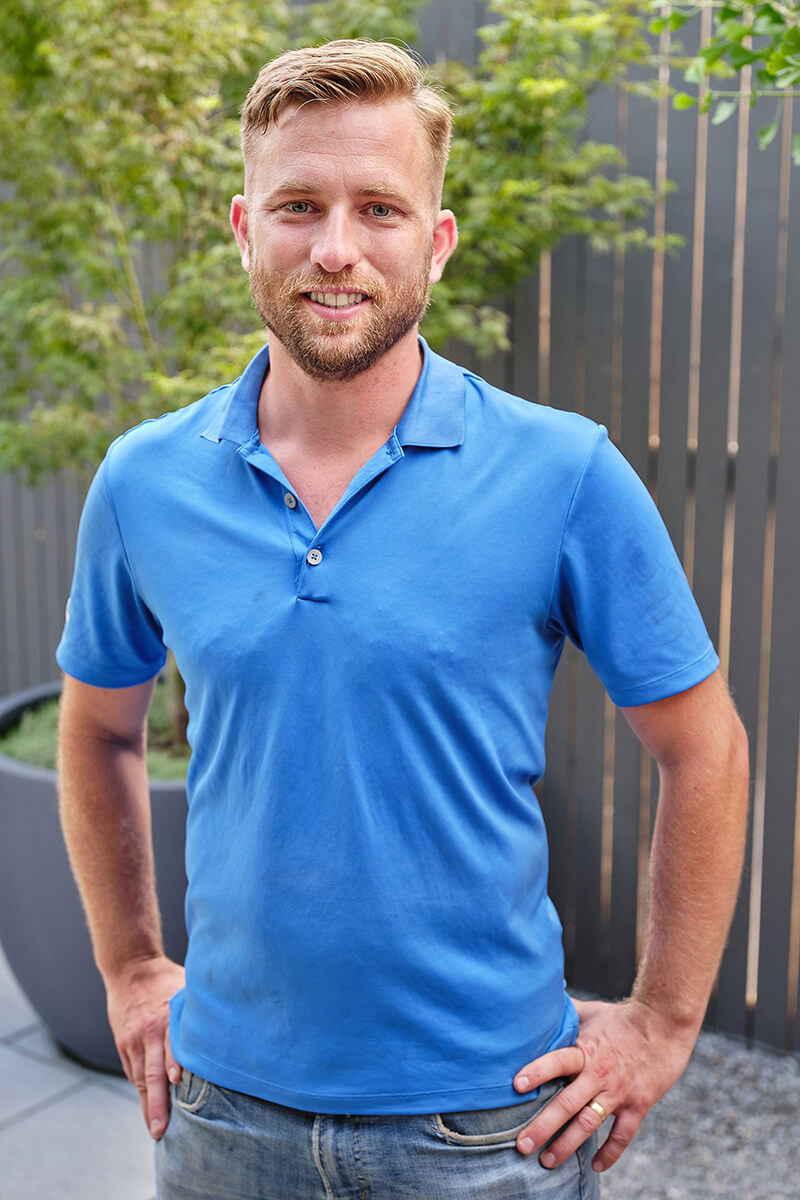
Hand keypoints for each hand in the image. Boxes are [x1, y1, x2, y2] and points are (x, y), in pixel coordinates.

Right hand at [105, 954, 184, 1139]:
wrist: (130, 968)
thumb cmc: (166, 978)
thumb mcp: (185, 986)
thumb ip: (199, 1008)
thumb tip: (227, 1023)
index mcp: (166, 1016)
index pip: (171, 1043)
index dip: (175, 1062)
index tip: (179, 1084)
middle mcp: (148, 1032)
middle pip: (153, 1072)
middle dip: (157, 1103)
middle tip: (161, 1129)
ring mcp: (133, 1041)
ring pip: (141, 1078)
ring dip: (148, 1105)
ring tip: (156, 1129)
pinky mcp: (123, 1044)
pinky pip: (133, 1072)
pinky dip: (142, 1091)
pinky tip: (148, 1108)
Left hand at [512, 997, 698, 1172]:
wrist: (664, 1024)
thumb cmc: (623, 1017)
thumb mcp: (590, 1012)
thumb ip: (566, 1015)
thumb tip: (539, 1005)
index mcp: (585, 1050)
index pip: (557, 1061)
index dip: (538, 1072)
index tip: (516, 1086)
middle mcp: (599, 1074)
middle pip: (567, 1104)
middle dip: (543, 1126)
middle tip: (521, 1145)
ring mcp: (618, 1092)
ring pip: (588, 1124)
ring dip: (566, 1145)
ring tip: (547, 1161)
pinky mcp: (638, 1105)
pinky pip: (622, 1135)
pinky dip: (609, 1153)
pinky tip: (596, 1166)